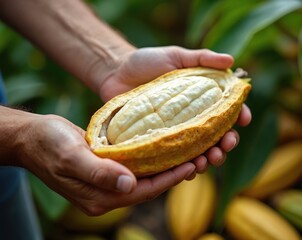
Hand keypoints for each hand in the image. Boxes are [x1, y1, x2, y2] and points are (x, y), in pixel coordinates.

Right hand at [17, 113, 195, 214]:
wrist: (33, 138)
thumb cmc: (48, 145)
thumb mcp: (71, 157)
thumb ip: (99, 173)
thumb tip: (129, 185)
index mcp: (100, 197)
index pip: (144, 190)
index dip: (169, 178)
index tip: (192, 164)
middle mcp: (107, 194)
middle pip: (150, 186)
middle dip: (175, 173)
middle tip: (200, 156)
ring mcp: (108, 183)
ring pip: (146, 177)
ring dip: (167, 165)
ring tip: (190, 151)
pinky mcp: (108, 170)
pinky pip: (137, 167)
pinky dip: (152, 158)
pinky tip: (165, 146)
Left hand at [98, 46, 251, 174]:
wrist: (115, 73)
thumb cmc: (147, 62)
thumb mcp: (175, 56)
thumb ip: (202, 58)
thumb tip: (232, 61)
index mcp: (202, 98)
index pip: (228, 109)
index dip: (240, 115)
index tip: (244, 120)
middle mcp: (193, 118)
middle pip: (218, 135)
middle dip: (226, 144)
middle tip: (225, 147)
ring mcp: (177, 132)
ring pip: (199, 152)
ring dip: (208, 160)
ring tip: (206, 162)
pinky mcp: (160, 143)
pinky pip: (175, 160)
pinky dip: (184, 168)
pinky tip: (187, 170)